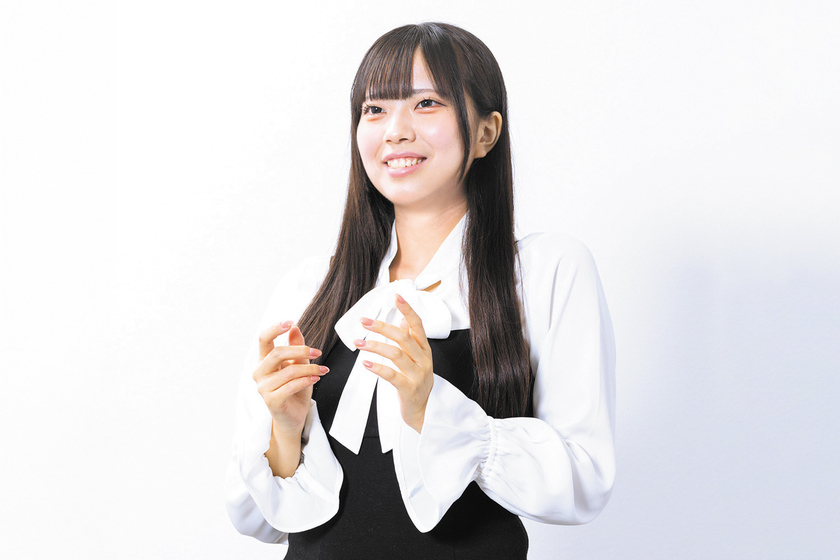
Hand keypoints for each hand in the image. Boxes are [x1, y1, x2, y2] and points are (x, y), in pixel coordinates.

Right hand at [253, 322, 326, 439]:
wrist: (295, 416)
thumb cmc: (296, 389)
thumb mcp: (299, 365)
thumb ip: (296, 347)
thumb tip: (295, 327)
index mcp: (264, 361)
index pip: (263, 339)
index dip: (275, 329)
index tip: (291, 322)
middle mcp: (260, 373)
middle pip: (277, 353)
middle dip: (301, 350)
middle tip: (318, 352)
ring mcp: (263, 388)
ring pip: (289, 371)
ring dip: (310, 369)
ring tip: (322, 370)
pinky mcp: (271, 401)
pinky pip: (290, 387)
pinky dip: (306, 381)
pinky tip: (316, 378)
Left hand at [354, 294, 432, 432]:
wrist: (423, 411)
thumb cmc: (416, 382)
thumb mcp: (417, 358)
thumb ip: (411, 339)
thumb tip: (403, 318)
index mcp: (424, 349)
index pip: (418, 325)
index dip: (408, 310)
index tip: (396, 297)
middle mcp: (423, 360)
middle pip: (403, 337)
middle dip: (382, 327)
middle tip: (364, 322)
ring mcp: (418, 375)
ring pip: (396, 354)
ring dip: (375, 346)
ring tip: (358, 343)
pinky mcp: (409, 389)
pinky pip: (392, 376)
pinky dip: (377, 368)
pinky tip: (365, 363)